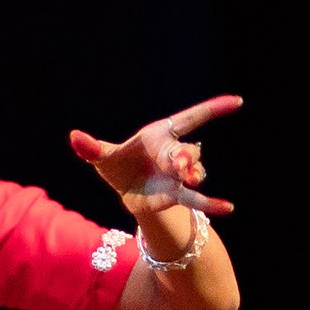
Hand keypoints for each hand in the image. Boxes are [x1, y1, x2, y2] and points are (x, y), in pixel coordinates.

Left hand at [69, 94, 242, 218]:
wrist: (125, 190)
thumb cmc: (119, 165)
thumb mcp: (103, 157)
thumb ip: (92, 148)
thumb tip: (74, 137)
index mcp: (160, 135)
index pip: (189, 119)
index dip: (211, 109)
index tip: (235, 102)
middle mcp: (174, 152)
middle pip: (186, 150)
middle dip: (184, 156)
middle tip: (178, 163)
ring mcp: (178, 175)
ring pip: (194, 171)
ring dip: (193, 173)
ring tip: (189, 178)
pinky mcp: (176, 195)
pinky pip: (196, 199)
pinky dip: (211, 203)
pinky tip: (228, 207)